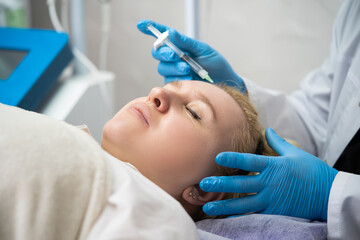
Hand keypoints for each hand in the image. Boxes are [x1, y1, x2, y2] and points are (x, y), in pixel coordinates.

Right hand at [137, 19, 244, 91]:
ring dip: (174, 67)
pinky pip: (169, 80)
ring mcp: (173, 71)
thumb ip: (186, 43)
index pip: (163, 36)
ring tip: (188, 69)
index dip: (151, 29)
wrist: (223, 83)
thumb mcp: (203, 50)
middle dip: (164, 52)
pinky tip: (190, 79)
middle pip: (157, 52)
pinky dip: (179, 78)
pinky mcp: (175, 85)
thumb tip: (171, 33)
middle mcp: (173, 58)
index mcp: (180, 46)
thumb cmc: (215, 65)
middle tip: (175, 55)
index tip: (142, 24)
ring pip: (162, 67)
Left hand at [200, 128, 337, 219]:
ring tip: (207, 207)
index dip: (234, 158)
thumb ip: (278, 142)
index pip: (250, 160)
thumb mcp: (295, 153)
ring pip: (243, 202)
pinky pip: (253, 214)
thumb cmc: (312, 171)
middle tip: (203, 184)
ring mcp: (271, 199)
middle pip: (241, 183)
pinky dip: (238, 216)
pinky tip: (225, 217)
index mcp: (274, 166)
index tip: (218, 156)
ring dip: (224, 205)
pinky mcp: (274, 211)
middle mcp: (269, 183)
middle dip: (221, 183)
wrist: (328, 194)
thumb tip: (268, 130)